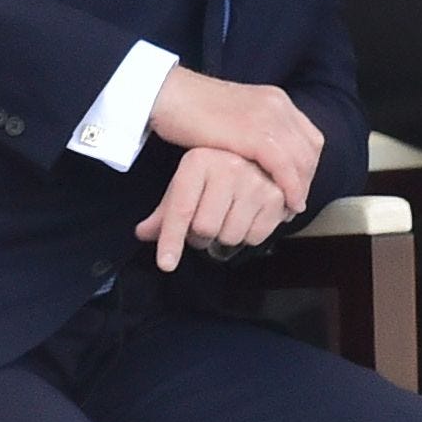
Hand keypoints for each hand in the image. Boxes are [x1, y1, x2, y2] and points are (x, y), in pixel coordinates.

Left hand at [135, 147, 288, 270]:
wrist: (263, 157)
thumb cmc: (216, 173)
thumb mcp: (187, 185)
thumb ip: (165, 212)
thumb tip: (143, 233)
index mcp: (199, 162)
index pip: (181, 210)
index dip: (172, 240)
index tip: (166, 264)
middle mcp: (229, 167)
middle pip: (206, 228)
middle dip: (202, 236)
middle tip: (206, 224)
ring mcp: (255, 181)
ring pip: (231, 236)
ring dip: (226, 236)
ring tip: (229, 217)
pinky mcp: (277, 196)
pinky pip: (255, 237)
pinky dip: (249, 235)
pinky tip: (249, 217)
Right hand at [148, 67, 322, 213]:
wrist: (170, 95)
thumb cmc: (193, 111)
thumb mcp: (236, 118)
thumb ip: (254, 132)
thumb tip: (263, 161)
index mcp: (276, 101)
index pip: (309, 137)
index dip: (308, 165)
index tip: (298, 186)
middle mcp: (279, 106)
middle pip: (310, 149)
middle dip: (307, 179)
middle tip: (296, 203)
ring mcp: (269, 118)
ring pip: (301, 159)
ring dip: (301, 187)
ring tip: (291, 208)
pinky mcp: (254, 133)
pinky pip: (284, 165)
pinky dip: (290, 187)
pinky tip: (287, 203)